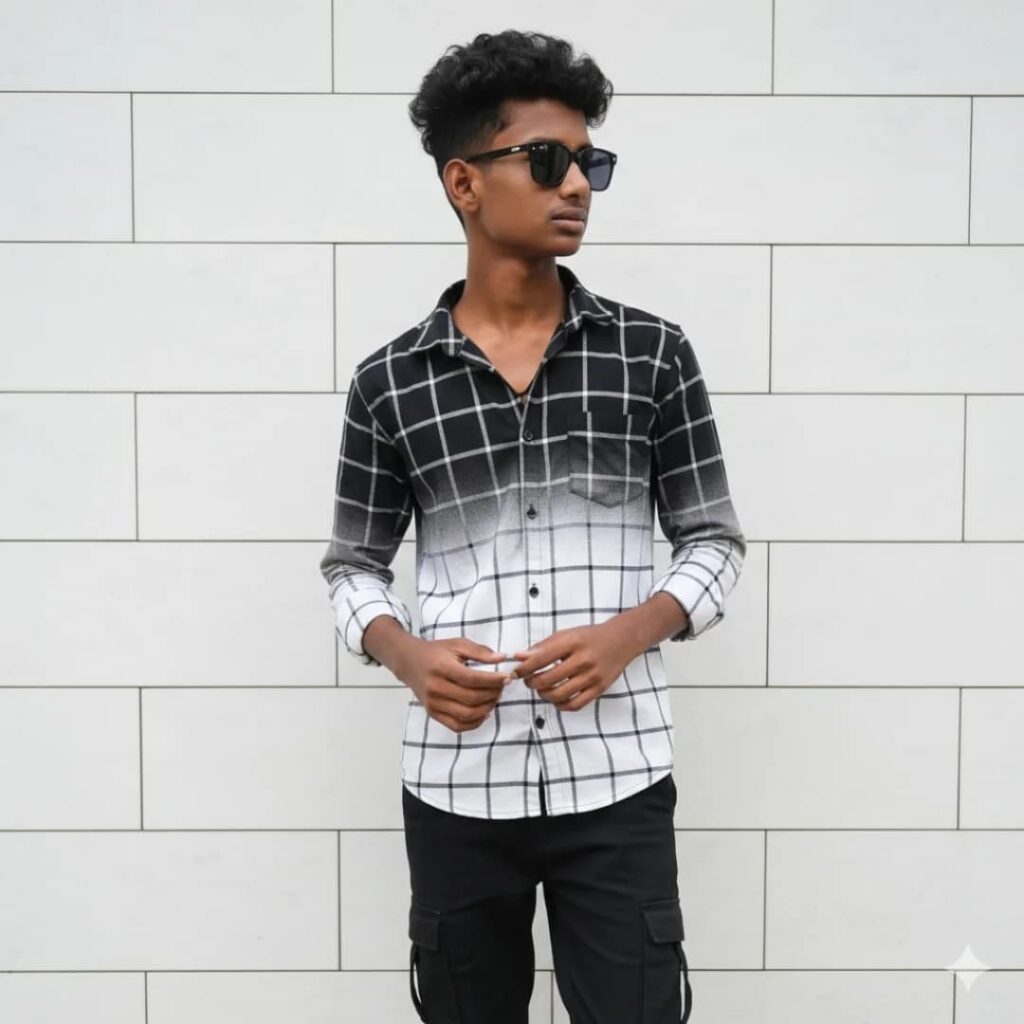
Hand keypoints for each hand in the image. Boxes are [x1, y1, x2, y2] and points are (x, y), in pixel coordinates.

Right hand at [397, 638, 512, 732]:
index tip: (507, 677)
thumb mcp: (457, 644)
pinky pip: (457, 726)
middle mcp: (435, 688)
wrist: (409, 662)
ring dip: (487, 708)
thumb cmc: (436, 652)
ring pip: (467, 714)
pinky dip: (475, 723)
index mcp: (441, 667)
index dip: (493, 680)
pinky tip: (484, 712)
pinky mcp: (433, 714)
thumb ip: (480, 651)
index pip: (472, 679)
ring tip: (495, 698)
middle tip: (502, 687)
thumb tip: (502, 658)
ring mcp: (433, 703)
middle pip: (471, 698)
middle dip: (493, 694)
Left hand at [509, 624, 632, 711]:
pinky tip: (556, 698)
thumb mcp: (566, 634)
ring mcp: (592, 676)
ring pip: (560, 694)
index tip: (516, 671)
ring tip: (541, 689)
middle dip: (532, 682)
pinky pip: (575, 704)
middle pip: (548, 679)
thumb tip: (519, 656)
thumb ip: (543, 646)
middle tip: (528, 681)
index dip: (524, 668)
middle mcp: (583, 660)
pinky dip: (561, 705)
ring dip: (544, 695)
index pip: (541, 658)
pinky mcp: (599, 689)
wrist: (621, 640)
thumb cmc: (589, 636)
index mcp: (573, 642)